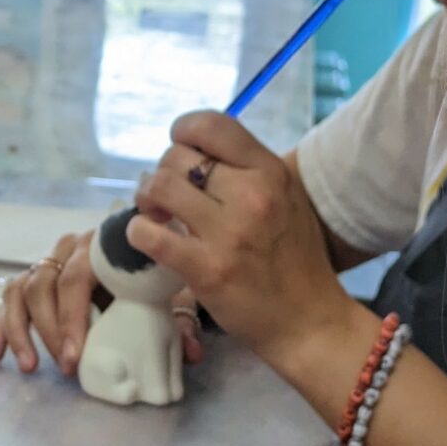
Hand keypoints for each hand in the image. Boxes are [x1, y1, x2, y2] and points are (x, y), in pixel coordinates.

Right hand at [0, 230, 204, 377]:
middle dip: (50, 330)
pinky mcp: (30, 282)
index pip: (75, 277)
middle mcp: (68, 249)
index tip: (75, 355)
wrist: (139, 261)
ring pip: (20, 290)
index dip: (72, 317)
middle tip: (65, 366)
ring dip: (21, 330)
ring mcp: (46, 263)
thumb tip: (191, 354)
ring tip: (29, 366)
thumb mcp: (167, 297)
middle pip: (43, 285)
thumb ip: (179, 322)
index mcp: (100, 247)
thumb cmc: (152, 280)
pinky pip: (7, 301)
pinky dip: (0, 330)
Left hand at [129, 113, 346, 360]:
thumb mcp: (286, 199)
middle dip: (161, 173)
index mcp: (271, 171)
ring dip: (145, 200)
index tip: (179, 153)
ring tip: (155, 215)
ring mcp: (228, 232)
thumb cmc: (296, 260)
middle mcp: (252, 194)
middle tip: (164, 197)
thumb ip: (249, 173)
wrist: (309, 320)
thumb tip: (198, 154)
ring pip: (159, 188)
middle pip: (176, 157)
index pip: (211, 125)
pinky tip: (146, 239)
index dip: (182, 132)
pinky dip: (138, 233)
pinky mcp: (207, 269)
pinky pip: (149, 235)